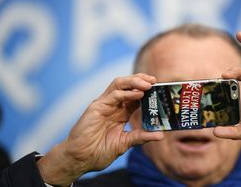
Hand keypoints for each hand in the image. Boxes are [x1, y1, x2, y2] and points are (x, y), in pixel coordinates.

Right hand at [37, 74, 163, 185]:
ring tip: (148, 84)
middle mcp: (113, 106)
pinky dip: (126, 93)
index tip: (159, 88)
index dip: (146, 90)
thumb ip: (141, 137)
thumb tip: (160, 135)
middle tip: (155, 81)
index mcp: (120, 113)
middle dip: (141, 80)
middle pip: (127, 85)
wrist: (80, 159)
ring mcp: (104, 105)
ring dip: (134, 81)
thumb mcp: (125, 143)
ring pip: (119, 84)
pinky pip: (113, 95)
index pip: (135, 95)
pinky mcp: (96, 108)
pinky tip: (138, 94)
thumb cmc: (99, 152)